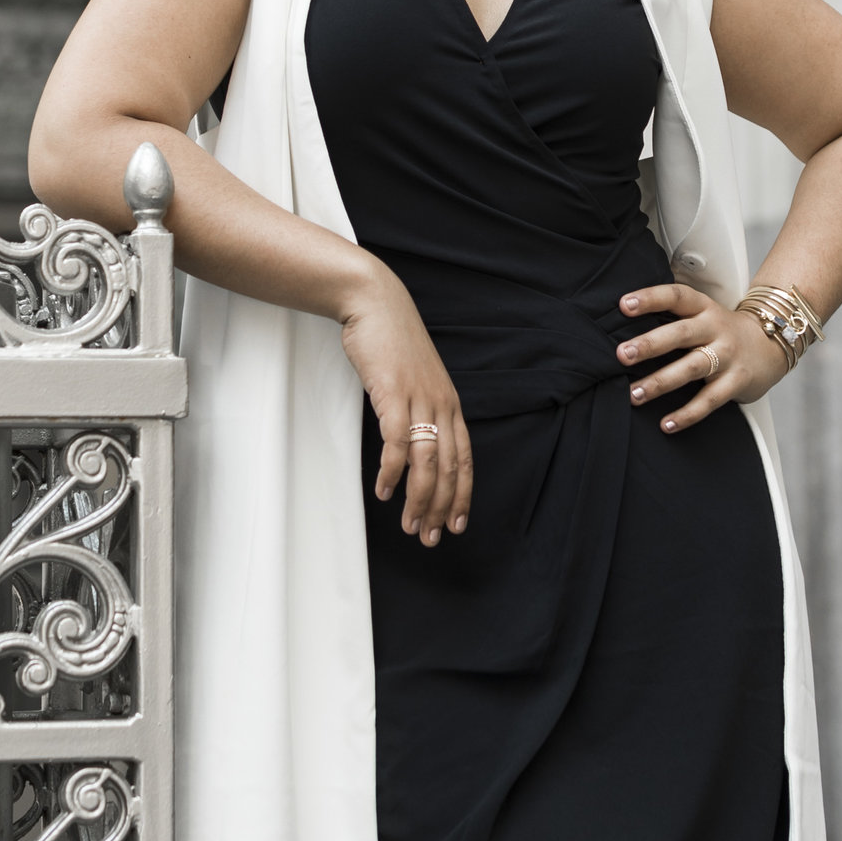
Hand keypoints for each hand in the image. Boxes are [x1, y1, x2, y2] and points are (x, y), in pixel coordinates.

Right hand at [341, 267, 473, 541]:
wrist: (376, 303)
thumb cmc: (392, 342)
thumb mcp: (415, 379)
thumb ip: (421, 408)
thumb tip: (414, 441)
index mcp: (450, 403)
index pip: (465, 459)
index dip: (462, 495)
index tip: (455, 524)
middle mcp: (442, 405)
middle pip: (449, 468)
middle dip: (441, 508)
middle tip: (429, 537)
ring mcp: (420, 400)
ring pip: (427, 462)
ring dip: (418, 499)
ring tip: (409, 525)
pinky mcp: (393, 395)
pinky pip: (397, 443)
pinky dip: (393, 472)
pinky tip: (384, 491)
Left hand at [617, 280, 789, 430]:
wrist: (771, 344)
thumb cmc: (722, 332)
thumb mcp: (703, 314)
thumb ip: (673, 319)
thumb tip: (624, 333)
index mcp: (703, 308)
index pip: (676, 296)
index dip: (651, 298)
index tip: (623, 305)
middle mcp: (715, 328)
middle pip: (681, 333)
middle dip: (650, 344)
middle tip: (622, 354)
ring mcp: (727, 356)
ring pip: (692, 368)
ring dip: (661, 382)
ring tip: (634, 394)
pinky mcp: (736, 382)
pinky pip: (709, 400)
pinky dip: (688, 414)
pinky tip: (666, 424)